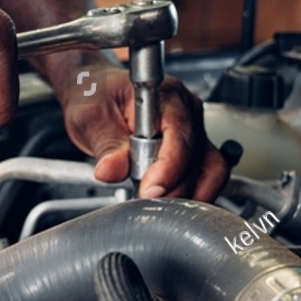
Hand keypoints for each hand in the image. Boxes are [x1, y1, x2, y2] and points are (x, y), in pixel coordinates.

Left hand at [56, 61, 228, 200]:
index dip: (168, 168)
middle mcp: (187, 111)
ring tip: (155, 207)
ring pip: (210, 172)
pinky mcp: (193, 151)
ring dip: (186, 197)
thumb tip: (112, 171)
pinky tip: (166, 203)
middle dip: (175, 189)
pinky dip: (188, 196)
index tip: (149, 191)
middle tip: (145, 203)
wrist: (94, 95)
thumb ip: (106, 145)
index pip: (180, 135)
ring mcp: (194, 131)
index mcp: (166, 94)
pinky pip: (204, 178)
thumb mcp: (91, 117)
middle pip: (200, 159)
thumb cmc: (95, 96)